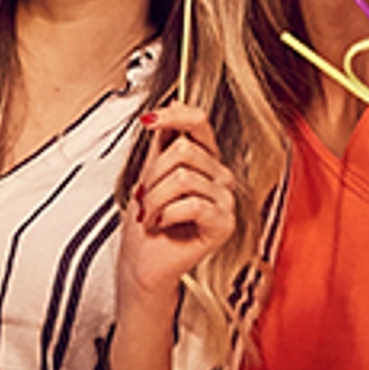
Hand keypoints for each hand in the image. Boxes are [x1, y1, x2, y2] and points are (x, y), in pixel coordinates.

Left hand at [121, 108, 236, 301]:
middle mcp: (219, 176)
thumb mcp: (149, 174)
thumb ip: (162, 142)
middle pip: (183, 150)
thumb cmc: (147, 225)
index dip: (174, 116)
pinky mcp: (224, 223)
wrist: (143, 264)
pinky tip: (162, 224)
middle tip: (144, 197)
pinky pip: (192, 204)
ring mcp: (225, 200)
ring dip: (155, 199)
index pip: (199, 122)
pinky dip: (167, 214)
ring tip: (150, 214)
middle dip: (153, 174)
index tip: (148, 120)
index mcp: (205, 161)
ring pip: (183, 177)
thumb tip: (170, 105)